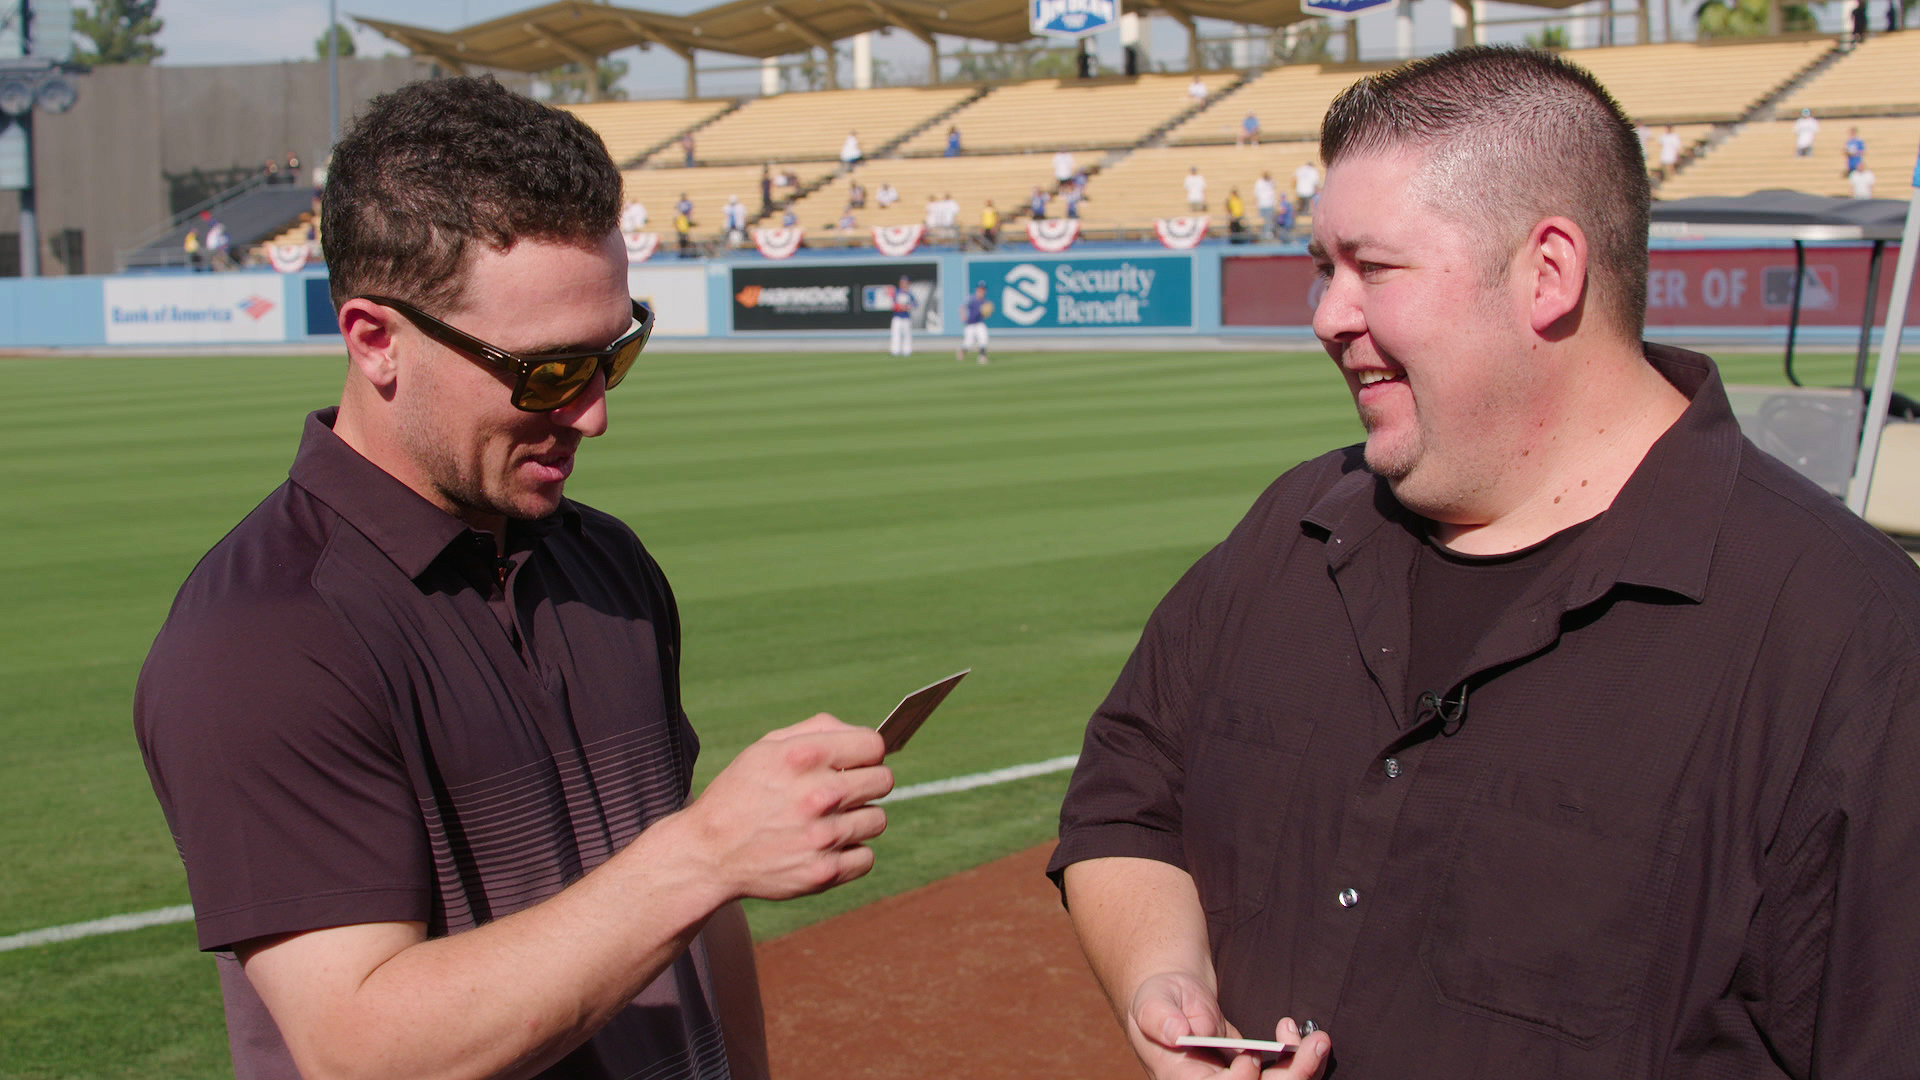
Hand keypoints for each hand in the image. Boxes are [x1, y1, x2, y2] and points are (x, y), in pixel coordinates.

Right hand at [678, 714, 891, 901]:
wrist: (708, 853)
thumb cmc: (740, 793)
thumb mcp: (766, 747)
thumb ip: (818, 730)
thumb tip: (864, 736)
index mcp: (804, 757)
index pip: (874, 745)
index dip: (867, 752)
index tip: (856, 762)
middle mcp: (818, 795)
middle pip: (884, 781)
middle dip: (867, 783)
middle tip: (844, 792)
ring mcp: (823, 836)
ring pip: (877, 820)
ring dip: (858, 820)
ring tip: (828, 822)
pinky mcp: (824, 872)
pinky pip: (866, 858)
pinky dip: (850, 854)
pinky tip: (825, 848)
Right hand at [1128, 973, 1330, 1079]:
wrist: (1172, 1000)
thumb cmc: (1158, 1002)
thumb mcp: (1151, 1003)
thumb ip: (1160, 1017)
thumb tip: (1178, 1031)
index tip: (1249, 1057)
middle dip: (1292, 1077)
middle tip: (1315, 1044)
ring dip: (1304, 1069)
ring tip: (1318, 1038)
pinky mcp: (1253, 1073)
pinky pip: (1283, 1076)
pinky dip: (1298, 1057)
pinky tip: (1291, 1030)